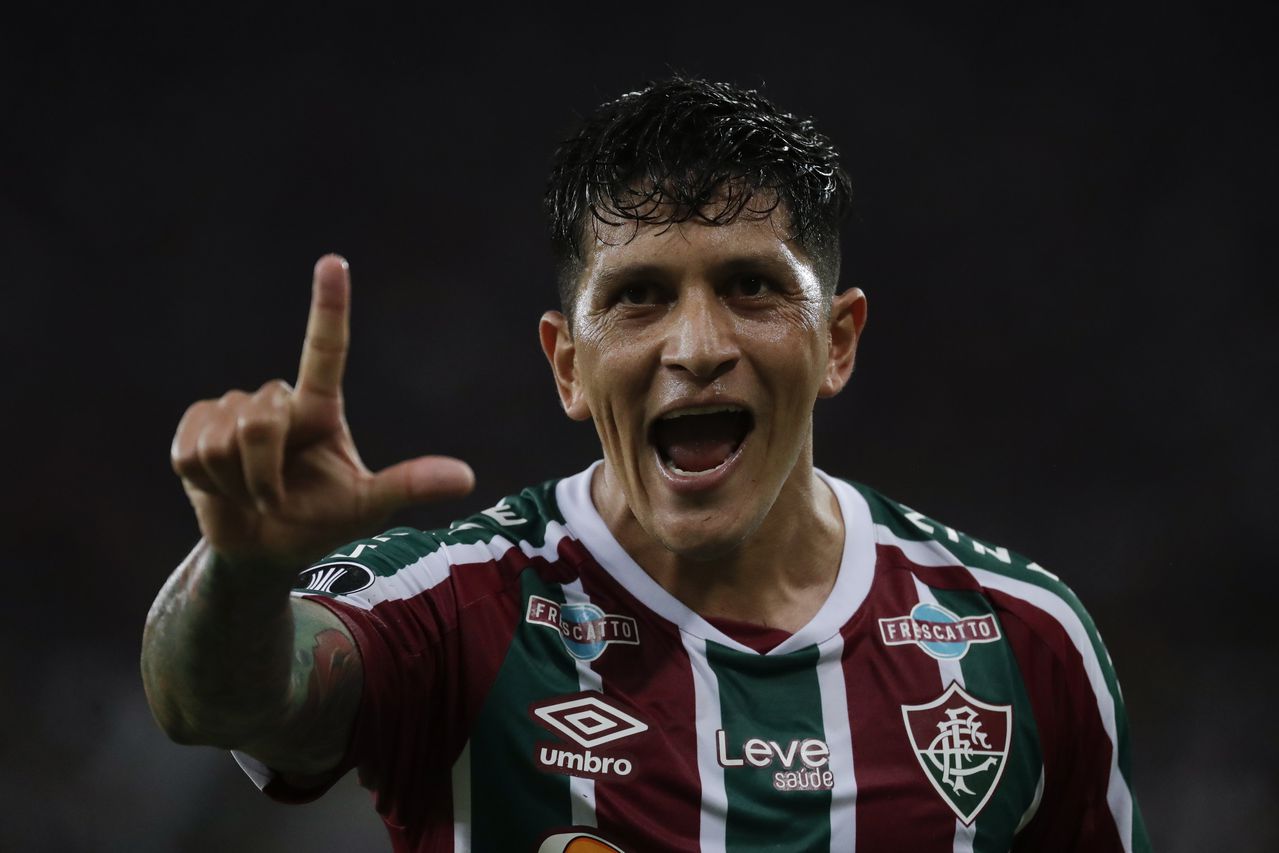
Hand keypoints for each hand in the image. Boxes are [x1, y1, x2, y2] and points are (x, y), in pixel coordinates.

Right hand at [170, 255, 474, 571]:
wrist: (262, 550)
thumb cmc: (319, 522)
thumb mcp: (366, 508)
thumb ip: (407, 487)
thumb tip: (467, 478)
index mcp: (319, 408)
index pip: (326, 350)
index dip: (329, 306)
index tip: (333, 261)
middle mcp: (275, 400)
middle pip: (261, 422)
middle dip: (267, 474)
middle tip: (276, 497)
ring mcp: (230, 410)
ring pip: (227, 438)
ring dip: (240, 482)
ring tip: (252, 493)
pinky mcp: (192, 428)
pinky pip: (194, 451)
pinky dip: (209, 482)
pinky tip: (219, 487)